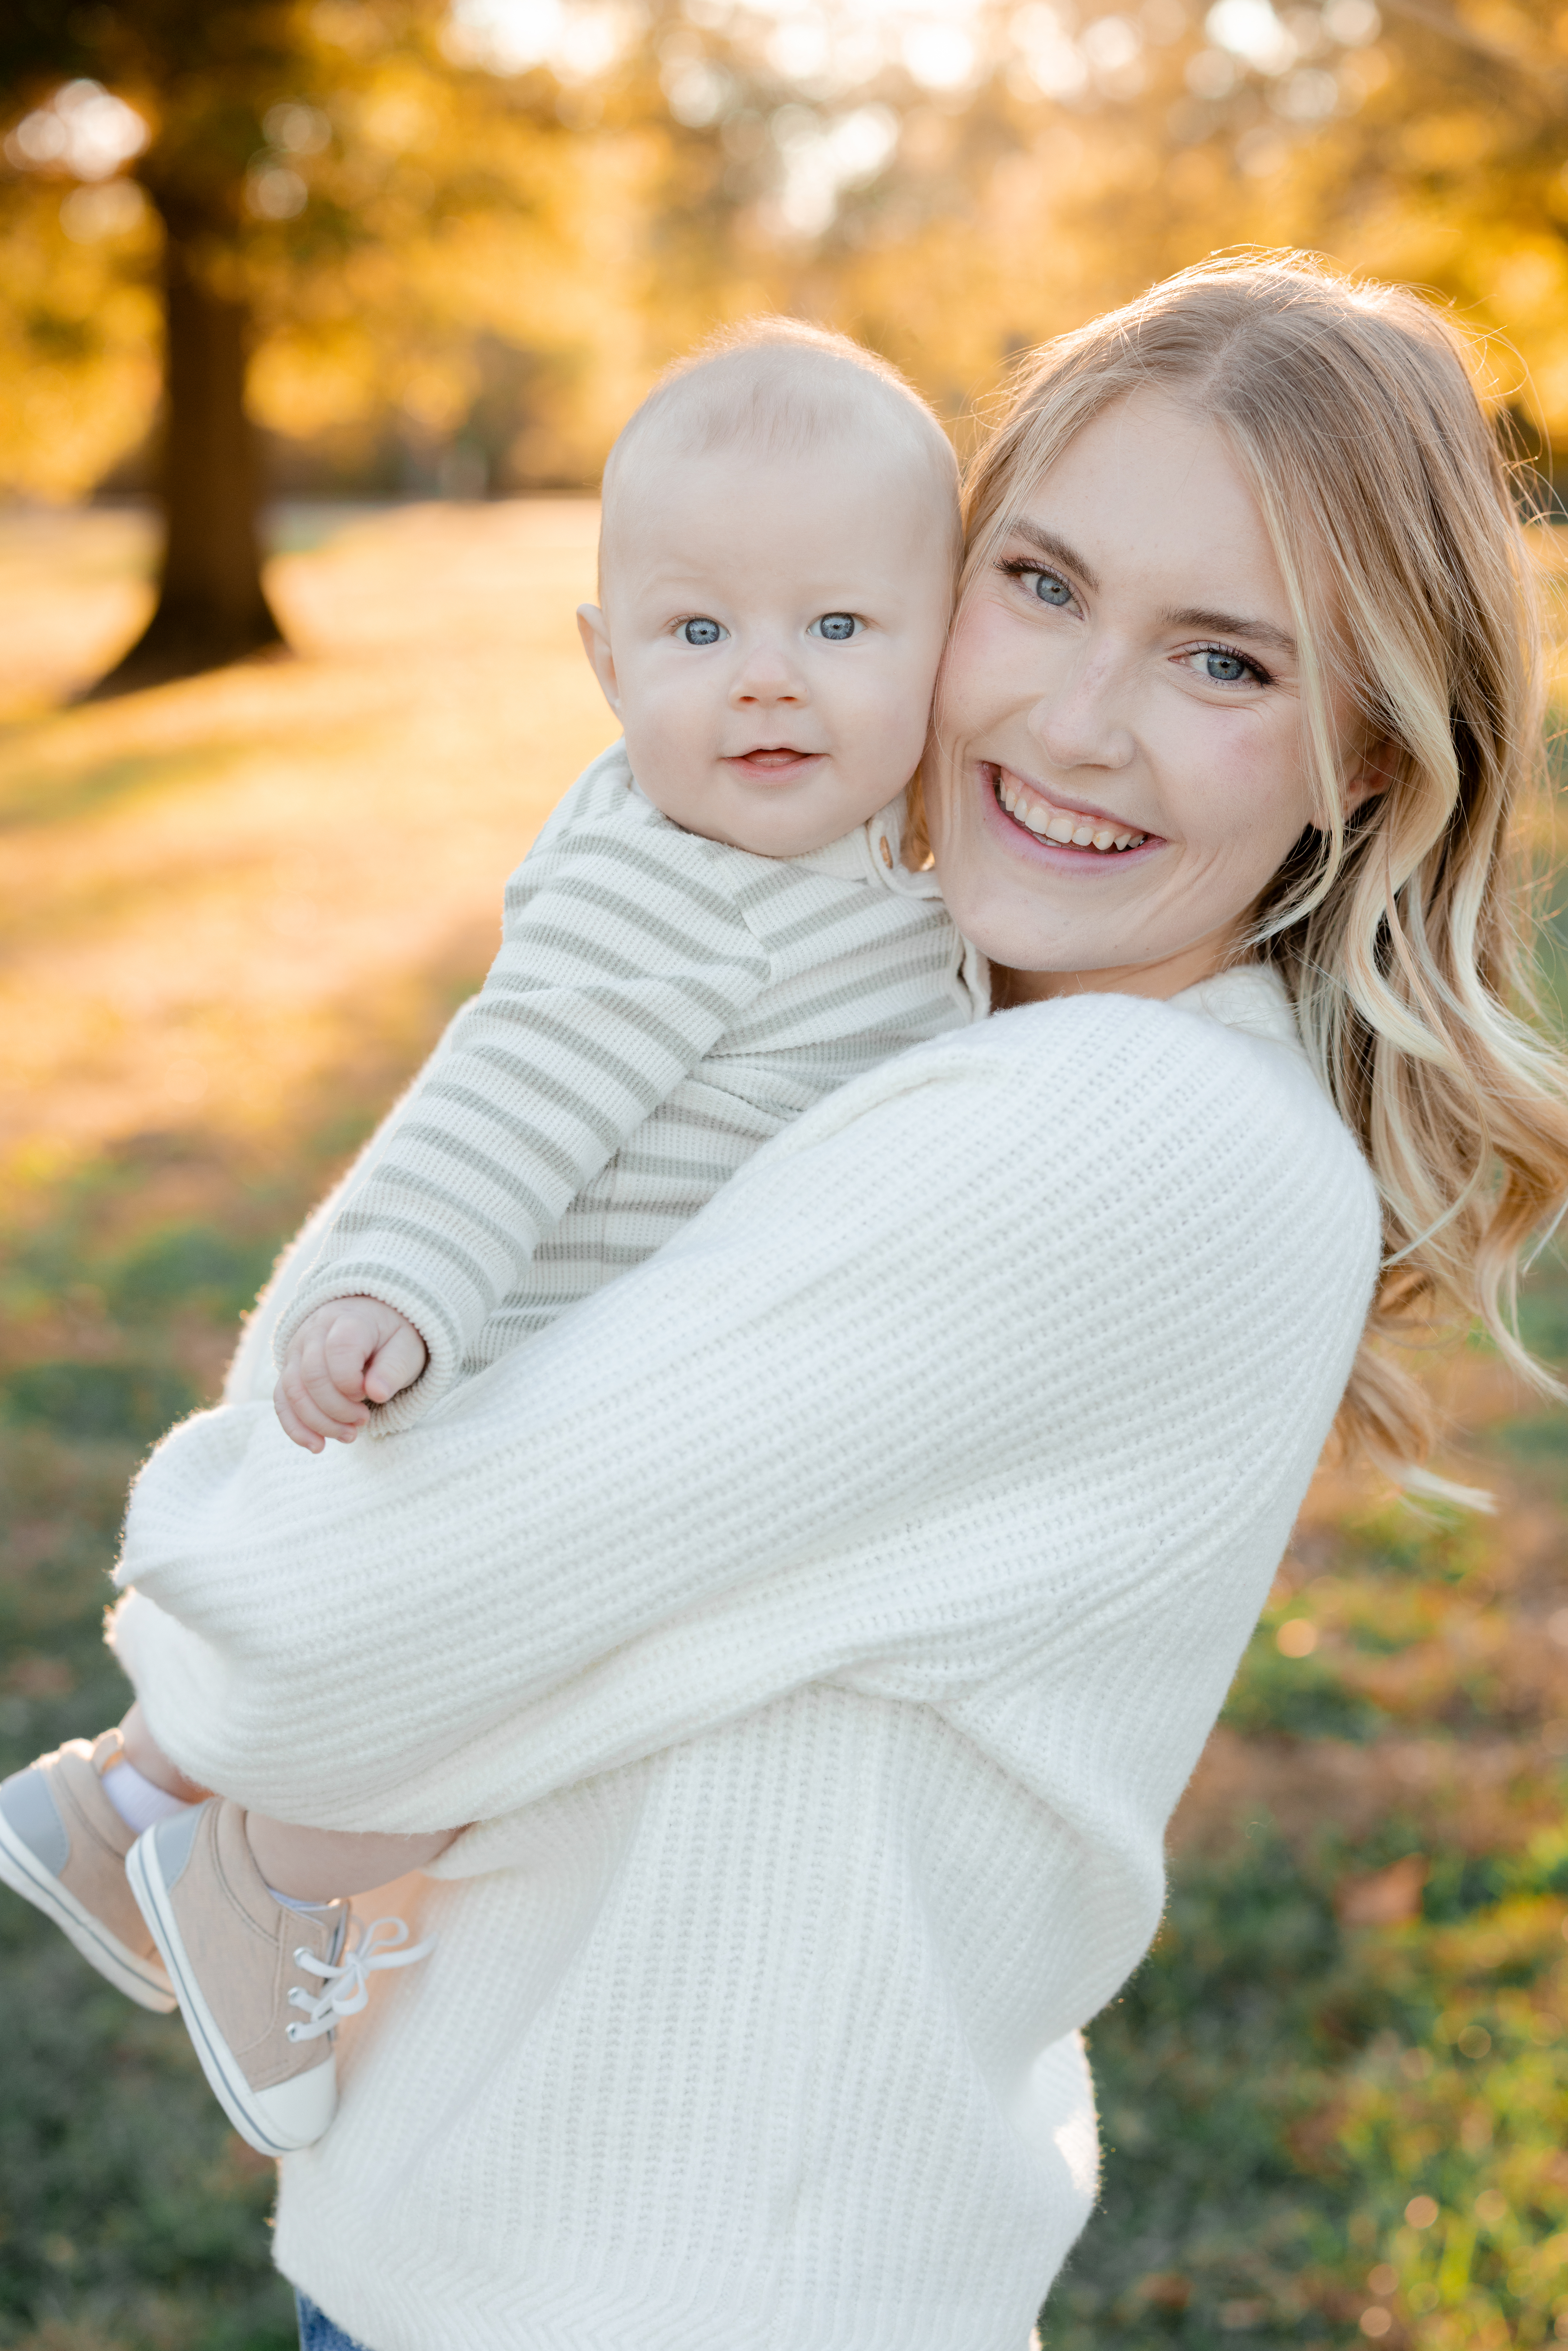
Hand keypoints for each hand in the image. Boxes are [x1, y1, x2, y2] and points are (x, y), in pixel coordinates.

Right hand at [273, 1298, 428, 1452]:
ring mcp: (297, 1350)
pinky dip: (296, 1427)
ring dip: (319, 1422)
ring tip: (349, 1436)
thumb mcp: (406, 1348)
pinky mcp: (289, 1370)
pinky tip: (317, 1446)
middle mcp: (315, 1331)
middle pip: (312, 1376)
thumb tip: (377, 1394)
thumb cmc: (391, 1337)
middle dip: (338, 1409)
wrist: (372, 1320)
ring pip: (292, 1391)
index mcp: (349, 1320)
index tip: (374, 1394)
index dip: (353, 1382)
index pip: (338, 1351)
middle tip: (364, 1420)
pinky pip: (282, 1401)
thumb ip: (393, 1369)